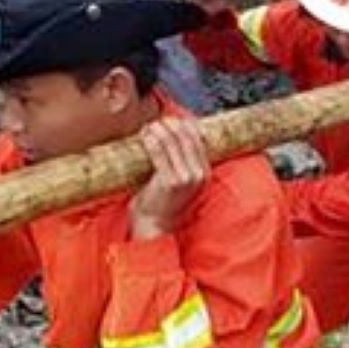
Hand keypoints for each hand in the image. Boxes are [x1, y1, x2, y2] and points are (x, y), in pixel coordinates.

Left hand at [129, 118, 209, 238]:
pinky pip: (159, 151)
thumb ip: (180, 162)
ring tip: (147, 127)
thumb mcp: (179, 181)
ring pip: (172, 141)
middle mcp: (199, 174)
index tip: (168, 121)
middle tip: (155, 123)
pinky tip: (144, 135)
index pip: (197, 138)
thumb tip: (170, 135)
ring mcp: (186, 177)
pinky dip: (150, 139)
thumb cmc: (161, 203)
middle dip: (169, 125)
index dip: (182, 125)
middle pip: (186, 136)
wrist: (154, 226)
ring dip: (158, 129)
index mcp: (205, 173)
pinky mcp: (170, 180)